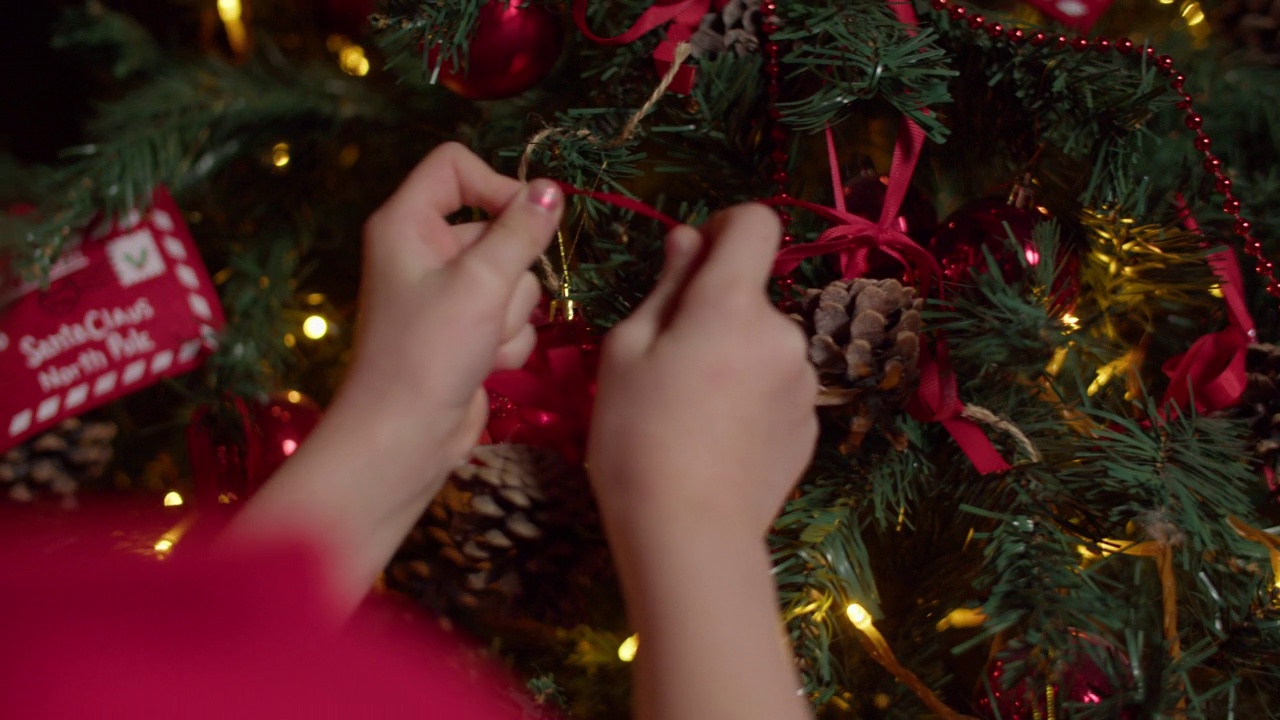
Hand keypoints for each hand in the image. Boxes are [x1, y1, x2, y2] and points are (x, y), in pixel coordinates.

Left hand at [344, 142, 563, 474]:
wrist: (405, 438)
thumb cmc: (429, 352)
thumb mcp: (481, 283)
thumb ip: (521, 232)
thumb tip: (553, 189)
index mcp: (406, 223)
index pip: (455, 166)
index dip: (497, 185)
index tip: (528, 218)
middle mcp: (423, 251)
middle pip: (496, 227)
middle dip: (509, 272)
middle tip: (489, 304)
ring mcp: (446, 294)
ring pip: (513, 278)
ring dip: (510, 315)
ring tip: (481, 342)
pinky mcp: (466, 331)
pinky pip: (509, 317)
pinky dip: (506, 342)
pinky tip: (486, 365)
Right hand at [587, 204, 817, 545]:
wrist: (687, 534)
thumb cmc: (636, 436)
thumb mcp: (627, 350)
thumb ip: (666, 286)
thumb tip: (689, 240)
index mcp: (733, 304)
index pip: (756, 222)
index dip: (724, 227)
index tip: (694, 259)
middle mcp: (783, 332)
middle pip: (750, 294)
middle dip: (713, 311)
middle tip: (665, 363)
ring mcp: (803, 381)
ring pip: (761, 343)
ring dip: (732, 355)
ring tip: (689, 410)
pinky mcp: (811, 424)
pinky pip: (775, 386)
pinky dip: (750, 395)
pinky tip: (718, 438)